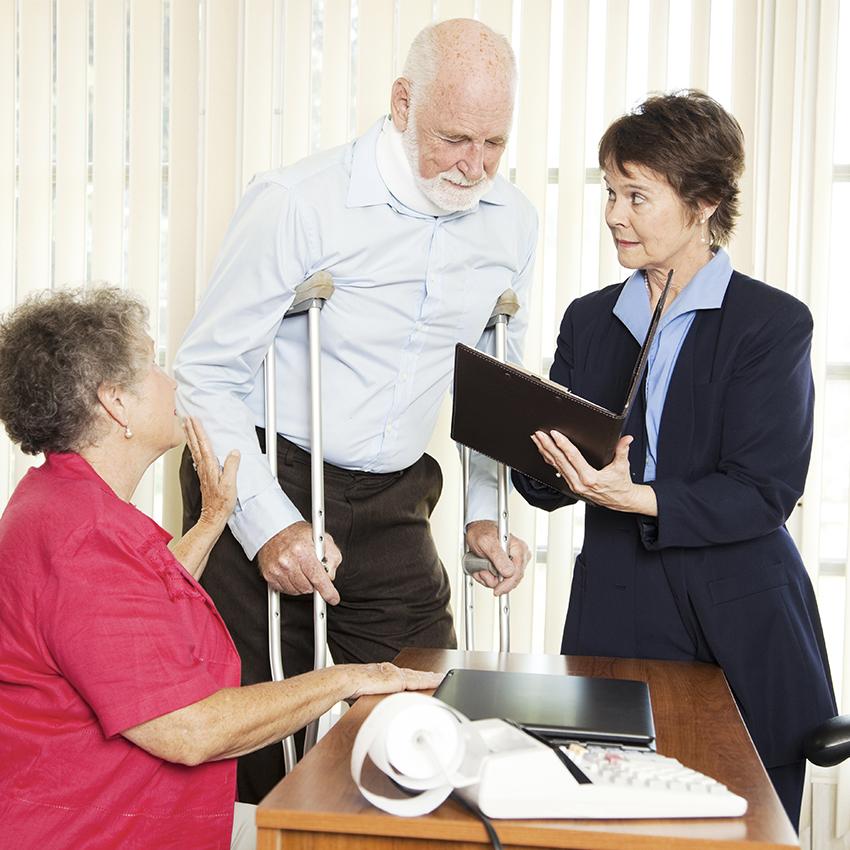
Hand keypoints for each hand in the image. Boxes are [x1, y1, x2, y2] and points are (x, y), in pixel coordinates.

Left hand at [184, 416, 239, 530]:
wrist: (213, 516)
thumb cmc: (221, 503)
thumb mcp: (230, 484)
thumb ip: (231, 466)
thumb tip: (234, 452)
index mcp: (210, 467)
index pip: (203, 444)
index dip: (199, 431)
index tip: (195, 419)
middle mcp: (204, 467)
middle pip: (196, 445)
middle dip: (191, 430)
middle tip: (186, 417)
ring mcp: (202, 472)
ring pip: (194, 450)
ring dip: (190, 437)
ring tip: (186, 427)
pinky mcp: (204, 476)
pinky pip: (197, 457)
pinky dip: (194, 447)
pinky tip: (194, 447)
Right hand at [257, 521, 342, 604]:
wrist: (275, 529)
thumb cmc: (299, 534)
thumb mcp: (323, 539)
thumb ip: (332, 557)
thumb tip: (330, 575)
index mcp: (303, 551)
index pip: (318, 578)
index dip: (328, 591)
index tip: (333, 598)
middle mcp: (288, 561)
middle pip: (307, 588)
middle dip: (313, 583)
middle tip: (312, 572)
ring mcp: (277, 569)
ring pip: (296, 591)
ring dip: (302, 585)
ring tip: (301, 570)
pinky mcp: (269, 574)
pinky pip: (284, 590)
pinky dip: (291, 585)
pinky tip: (292, 573)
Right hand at [346, 661, 444, 699]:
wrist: (349, 680)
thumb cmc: (353, 687)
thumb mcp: (367, 690)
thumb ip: (375, 694)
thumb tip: (376, 708)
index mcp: (385, 673)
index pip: (405, 675)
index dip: (416, 676)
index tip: (425, 677)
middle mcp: (393, 671)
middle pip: (415, 674)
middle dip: (427, 675)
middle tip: (440, 676)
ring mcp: (396, 675)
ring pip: (419, 676)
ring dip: (431, 678)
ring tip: (442, 678)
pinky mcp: (399, 680)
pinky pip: (419, 681)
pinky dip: (429, 681)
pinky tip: (437, 681)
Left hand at [465, 520, 529, 595]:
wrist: (476, 530)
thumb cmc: (482, 531)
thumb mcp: (487, 541)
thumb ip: (498, 556)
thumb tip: (509, 572)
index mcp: (519, 548)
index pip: (517, 573)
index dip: (507, 584)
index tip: (497, 590)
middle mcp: (519, 556)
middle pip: (511, 580)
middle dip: (495, 580)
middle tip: (483, 571)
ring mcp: (513, 562)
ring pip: (504, 582)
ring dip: (489, 578)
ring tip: (481, 567)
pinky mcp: (506, 568)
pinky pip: (499, 580)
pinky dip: (488, 577)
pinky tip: (483, 568)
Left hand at [531, 430, 656, 514]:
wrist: (620, 500)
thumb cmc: (620, 484)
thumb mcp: (622, 466)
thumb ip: (622, 450)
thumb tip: (626, 439)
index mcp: (590, 478)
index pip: (572, 457)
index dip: (562, 444)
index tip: (554, 434)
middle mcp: (579, 482)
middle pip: (559, 461)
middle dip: (547, 446)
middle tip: (539, 434)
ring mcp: (573, 485)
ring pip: (555, 466)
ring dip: (545, 452)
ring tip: (537, 440)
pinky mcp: (572, 485)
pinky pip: (557, 470)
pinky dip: (549, 460)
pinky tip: (544, 452)